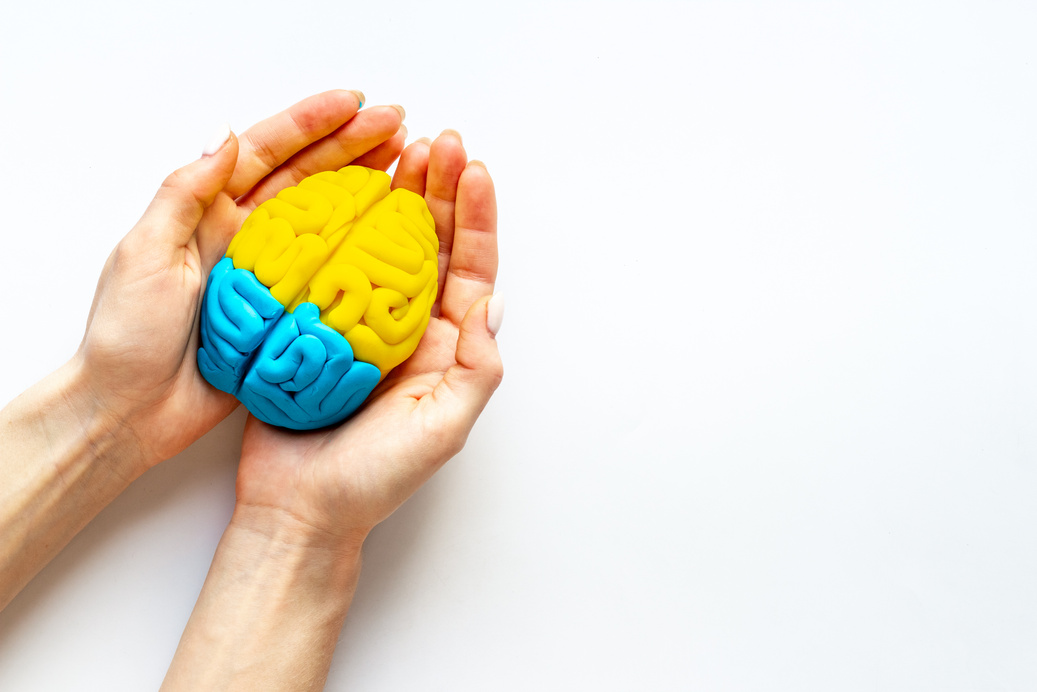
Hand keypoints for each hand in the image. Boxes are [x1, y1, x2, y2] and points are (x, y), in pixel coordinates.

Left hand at [75, 91, 407, 470]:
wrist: (132, 410)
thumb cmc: (128, 334)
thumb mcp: (145, 253)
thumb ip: (185, 193)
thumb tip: (225, 134)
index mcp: (207, 211)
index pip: (266, 152)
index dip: (311, 124)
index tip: (355, 103)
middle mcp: (243, 235)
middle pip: (306, 177)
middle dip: (352, 145)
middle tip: (398, 125)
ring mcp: (269, 275)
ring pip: (325, 219)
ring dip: (363, 188)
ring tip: (405, 165)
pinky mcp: (285, 313)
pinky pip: (330, 274)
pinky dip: (361, 251)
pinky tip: (391, 236)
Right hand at [234, 130, 503, 549]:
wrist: (299, 511)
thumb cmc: (375, 479)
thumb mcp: (444, 428)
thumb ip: (476, 367)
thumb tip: (492, 303)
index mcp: (446, 347)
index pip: (469, 269)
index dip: (476, 218)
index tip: (474, 169)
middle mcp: (407, 329)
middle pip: (429, 246)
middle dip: (438, 191)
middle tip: (436, 140)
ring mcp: (359, 325)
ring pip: (379, 247)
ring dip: (390, 198)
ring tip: (393, 151)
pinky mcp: (313, 326)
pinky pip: (327, 267)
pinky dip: (333, 228)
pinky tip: (336, 194)